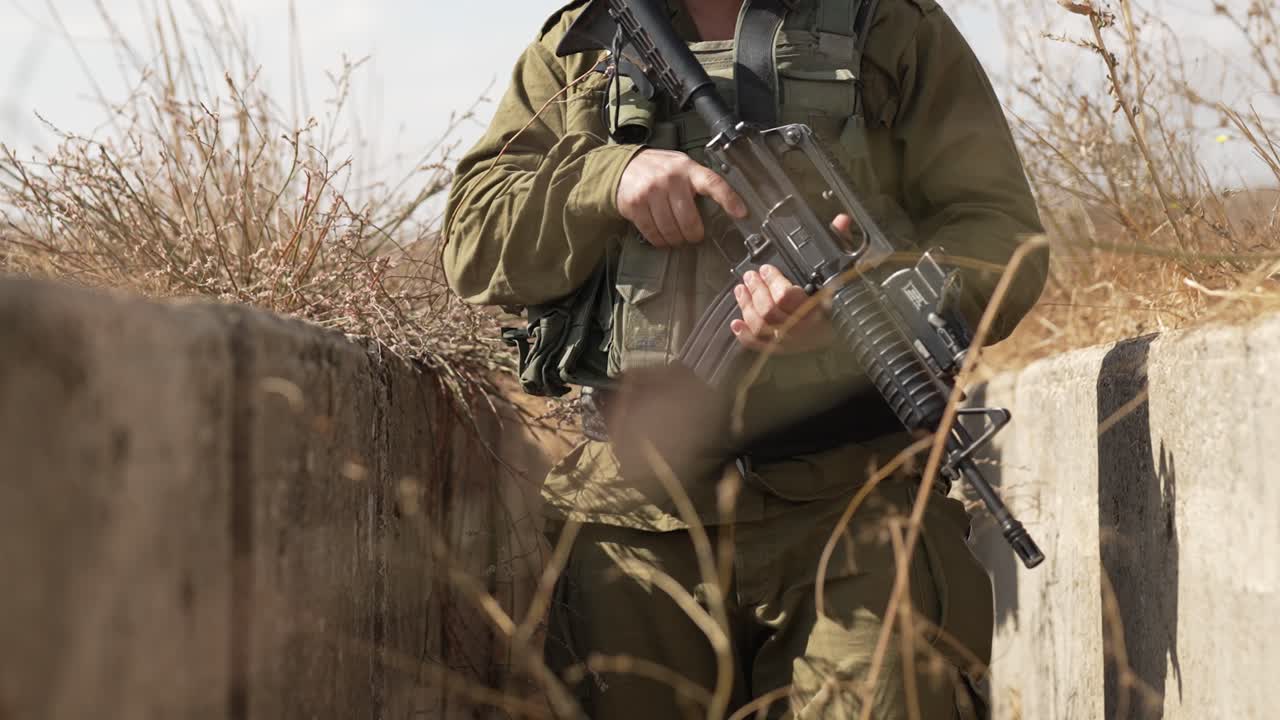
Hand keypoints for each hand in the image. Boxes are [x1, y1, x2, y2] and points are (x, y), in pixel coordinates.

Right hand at [616, 149, 746, 247]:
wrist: (623, 167)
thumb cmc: (658, 171)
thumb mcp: (681, 167)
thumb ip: (697, 182)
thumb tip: (722, 207)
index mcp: (687, 168)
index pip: (713, 183)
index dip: (729, 199)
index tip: (741, 213)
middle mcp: (670, 178)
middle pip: (689, 219)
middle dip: (693, 234)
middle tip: (693, 236)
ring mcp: (651, 191)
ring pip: (671, 229)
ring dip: (676, 239)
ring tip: (676, 237)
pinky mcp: (636, 204)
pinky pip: (653, 232)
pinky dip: (660, 240)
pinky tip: (662, 238)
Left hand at [729, 215, 854, 353]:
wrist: (853, 325)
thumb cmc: (844, 295)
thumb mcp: (843, 269)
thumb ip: (839, 243)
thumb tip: (841, 220)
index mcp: (820, 307)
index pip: (787, 297)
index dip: (772, 281)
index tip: (766, 268)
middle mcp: (805, 327)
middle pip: (770, 311)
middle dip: (756, 290)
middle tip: (750, 276)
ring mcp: (793, 340)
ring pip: (762, 326)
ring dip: (747, 306)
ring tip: (741, 289)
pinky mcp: (784, 349)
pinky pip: (761, 346)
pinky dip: (745, 335)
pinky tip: (736, 322)